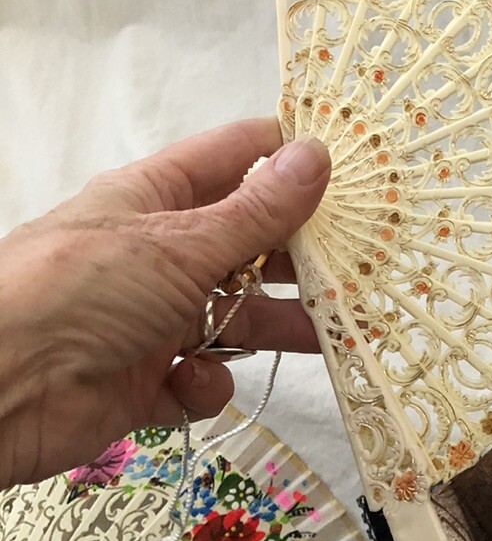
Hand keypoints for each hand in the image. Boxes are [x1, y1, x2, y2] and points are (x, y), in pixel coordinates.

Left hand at [0, 118, 330, 487]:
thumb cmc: (80, 291)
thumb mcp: (179, 243)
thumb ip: (256, 210)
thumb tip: (317, 154)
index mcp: (155, 198)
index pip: (233, 159)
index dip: (289, 157)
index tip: (358, 165)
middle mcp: (158, 253)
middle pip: (247, 245)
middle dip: (299, 257)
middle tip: (361, 262)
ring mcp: (152, 319)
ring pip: (235, 318)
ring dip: (273, 328)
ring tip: (327, 335)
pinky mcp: (146, 382)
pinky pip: (201, 379)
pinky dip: (204, 385)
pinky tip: (188, 382)